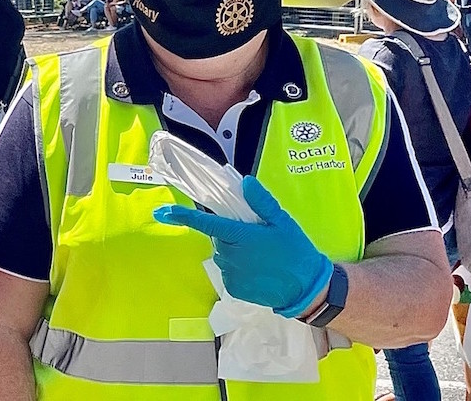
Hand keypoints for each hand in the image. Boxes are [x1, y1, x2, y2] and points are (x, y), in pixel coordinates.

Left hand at [153, 175, 331, 316]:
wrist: (307, 289)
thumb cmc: (296, 252)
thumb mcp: (283, 222)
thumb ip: (262, 202)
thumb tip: (245, 182)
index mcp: (240, 236)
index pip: (206, 223)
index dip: (183, 216)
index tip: (163, 212)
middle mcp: (230, 256)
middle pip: (218, 239)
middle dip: (230, 235)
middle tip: (255, 238)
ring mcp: (231, 274)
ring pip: (223, 256)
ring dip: (235, 253)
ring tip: (261, 257)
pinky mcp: (234, 289)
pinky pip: (229, 272)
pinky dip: (239, 269)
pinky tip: (259, 271)